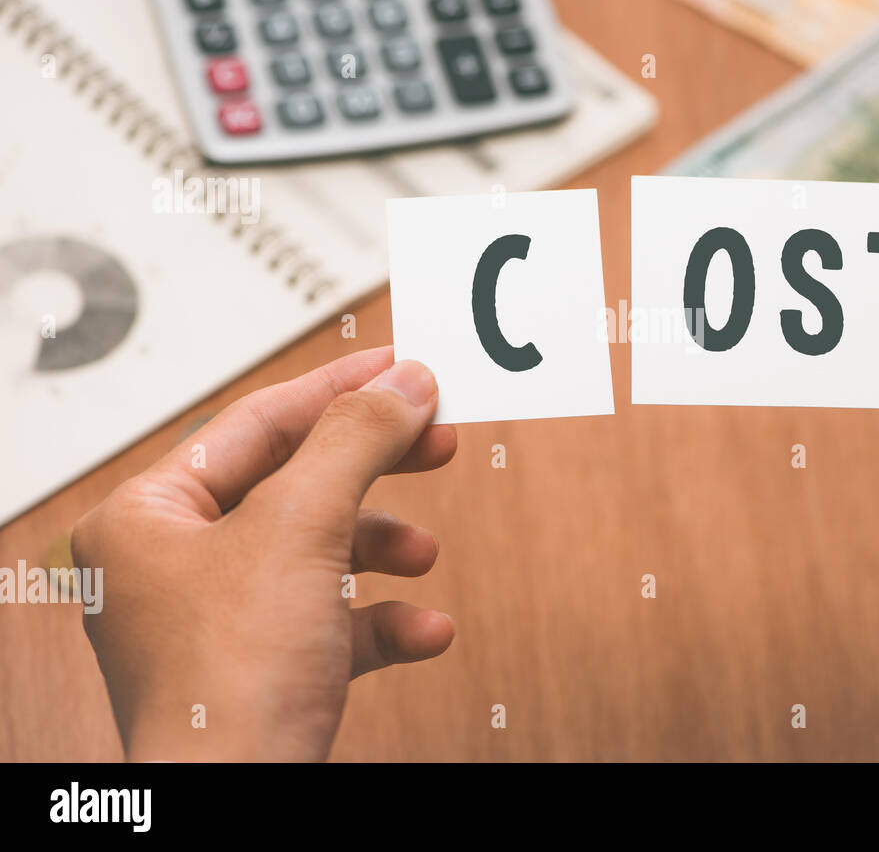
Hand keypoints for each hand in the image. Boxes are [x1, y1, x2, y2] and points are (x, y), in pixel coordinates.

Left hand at [72, 348, 457, 760]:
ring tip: (424, 552)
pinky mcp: (256, 671)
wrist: (239, 808)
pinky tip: (425, 631)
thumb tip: (403, 382)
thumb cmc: (227, 686)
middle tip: (435, 440)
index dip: (338, 388)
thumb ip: (355, 441)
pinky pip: (331, 623)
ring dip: (383, 548)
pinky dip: (382, 621)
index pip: (254, 422)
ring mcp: (213, 622)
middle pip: (294, 482)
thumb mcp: (300, 530)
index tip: (402, 367)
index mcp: (147, 519)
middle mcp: (171, 565)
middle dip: (374, 468)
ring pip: (317, 552)